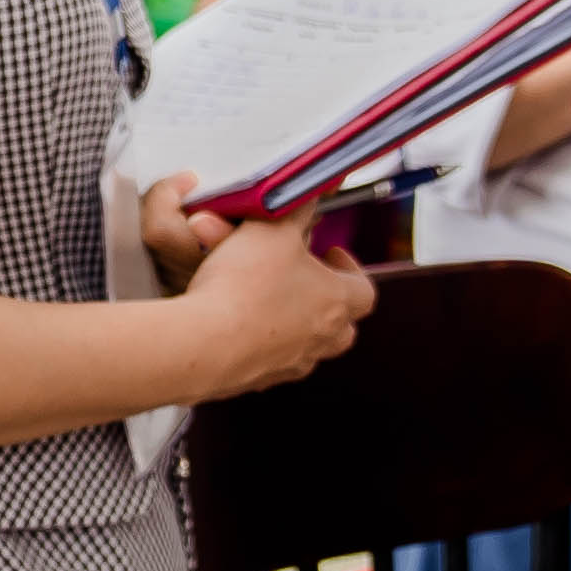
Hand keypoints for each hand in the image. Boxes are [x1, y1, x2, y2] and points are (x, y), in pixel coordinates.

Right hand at [166, 194, 372, 398]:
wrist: (205, 341)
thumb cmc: (246, 285)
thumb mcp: (273, 227)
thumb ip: (296, 207)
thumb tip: (311, 190)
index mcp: (336, 302)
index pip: (365, 290)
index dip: (351, 268)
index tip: (330, 252)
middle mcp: (321, 339)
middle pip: (343, 326)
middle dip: (329, 301)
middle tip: (307, 280)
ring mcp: (291, 364)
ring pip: (309, 347)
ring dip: (298, 325)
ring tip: (272, 302)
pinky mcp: (258, 380)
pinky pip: (271, 362)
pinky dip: (263, 345)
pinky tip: (238, 326)